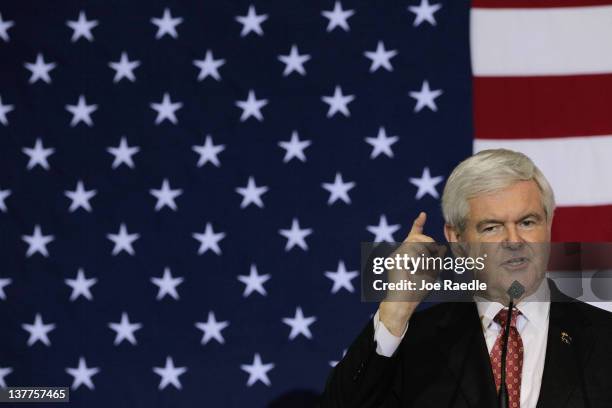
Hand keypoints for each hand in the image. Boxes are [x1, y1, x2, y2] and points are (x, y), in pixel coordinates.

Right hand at [378, 212, 445, 335]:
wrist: (403, 302)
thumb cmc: (417, 289)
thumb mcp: (432, 272)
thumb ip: (436, 259)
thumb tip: (441, 247)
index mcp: (409, 254)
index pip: (413, 235)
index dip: (418, 224)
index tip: (422, 214)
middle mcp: (401, 252)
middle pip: (418, 237)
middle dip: (429, 244)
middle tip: (430, 261)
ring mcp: (396, 254)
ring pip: (416, 242)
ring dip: (425, 254)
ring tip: (422, 268)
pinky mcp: (395, 258)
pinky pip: (412, 250)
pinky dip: (418, 260)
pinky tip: (415, 270)